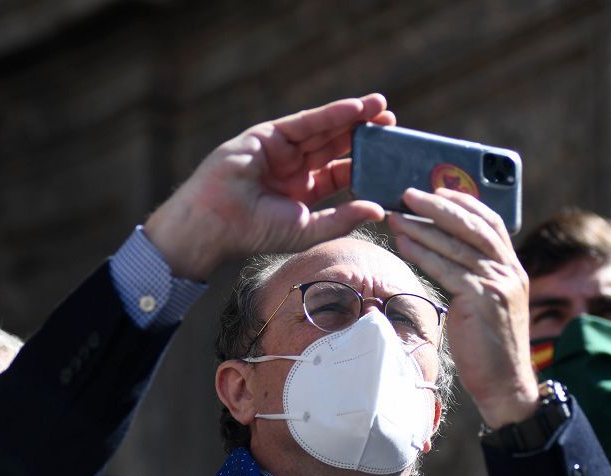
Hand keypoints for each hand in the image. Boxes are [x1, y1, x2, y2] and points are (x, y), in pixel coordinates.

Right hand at [143, 94, 395, 280]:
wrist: (216, 223)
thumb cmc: (256, 233)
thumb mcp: (309, 229)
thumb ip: (342, 218)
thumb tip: (378, 211)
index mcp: (303, 192)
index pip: (340, 173)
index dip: (365, 163)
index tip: (392, 157)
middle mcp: (293, 168)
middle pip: (336, 146)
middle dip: (364, 134)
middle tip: (394, 124)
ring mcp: (280, 149)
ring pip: (324, 130)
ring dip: (353, 117)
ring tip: (382, 108)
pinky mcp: (268, 134)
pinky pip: (305, 121)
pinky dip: (331, 113)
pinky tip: (355, 108)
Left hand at [390, 188, 537, 427]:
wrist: (505, 383)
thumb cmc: (490, 348)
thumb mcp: (489, 305)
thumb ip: (475, 279)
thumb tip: (442, 256)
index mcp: (513, 268)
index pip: (491, 222)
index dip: (464, 203)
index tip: (438, 191)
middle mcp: (509, 271)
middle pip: (471, 225)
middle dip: (438, 206)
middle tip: (408, 194)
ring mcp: (496, 284)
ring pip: (455, 245)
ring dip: (422, 226)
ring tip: (396, 216)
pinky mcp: (481, 299)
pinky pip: (446, 269)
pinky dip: (423, 252)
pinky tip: (403, 243)